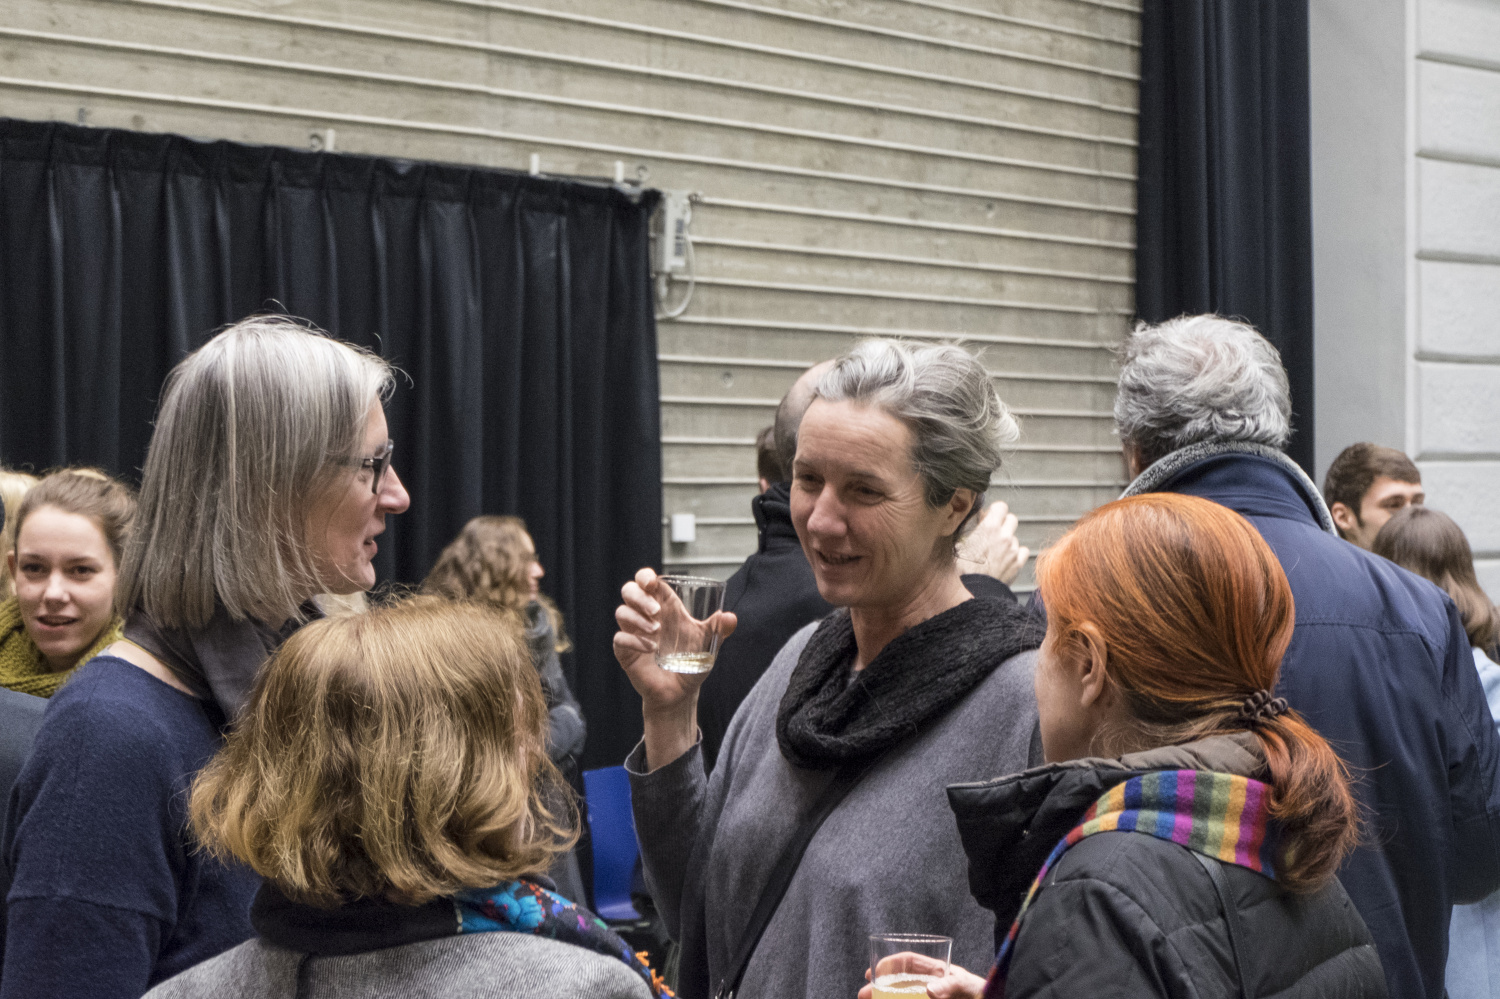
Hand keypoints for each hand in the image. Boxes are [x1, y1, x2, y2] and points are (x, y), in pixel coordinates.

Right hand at [613, 567, 735, 768]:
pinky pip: (620, 638)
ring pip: (621, 612)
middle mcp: (646, 616)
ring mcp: (633, 632)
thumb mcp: (709, 644)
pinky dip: (633, 640)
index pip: (648, 582)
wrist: (681, 693)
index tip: (651, 581)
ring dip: (638, 619)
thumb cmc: (692, 663)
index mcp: (665, 606)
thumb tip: (730, 618)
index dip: (645, 576)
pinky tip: (650, 648)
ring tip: (656, 632)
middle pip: (629, 591)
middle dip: (639, 596)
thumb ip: (719, 630)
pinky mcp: (625, 651)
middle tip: (656, 611)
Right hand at [857, 961, 986, 998]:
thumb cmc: (983, 994)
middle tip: (863, 994)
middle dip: (880, 986)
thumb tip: (928, 990)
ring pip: (902, 995)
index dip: (890, 963)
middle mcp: (930, 984)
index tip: (873, 971)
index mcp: (937, 971)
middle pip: (900, 981)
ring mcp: (930, 996)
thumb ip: (950, 987)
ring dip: (885, 998)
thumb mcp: (967, 987)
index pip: (909, 961)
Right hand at [962, 501, 1028, 584]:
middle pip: (1012, 519)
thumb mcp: (960, 543)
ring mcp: (1012, 551)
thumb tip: (979, 519)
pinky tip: (1006, 559)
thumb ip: (972, 528)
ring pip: (1014, 537)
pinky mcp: (1017, 564)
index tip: (989, 517)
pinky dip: (1016, 553)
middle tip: (994, 532)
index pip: (1001, 506)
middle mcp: (1004, 536)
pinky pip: (1022, 551)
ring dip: (1007, 541)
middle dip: (1003, 523)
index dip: (995, 511)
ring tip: (994, 551)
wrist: (971, 591)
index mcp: (988, 528)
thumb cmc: (961, 569)